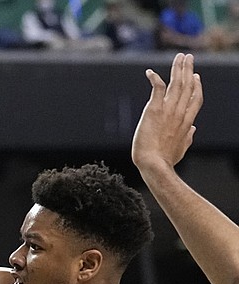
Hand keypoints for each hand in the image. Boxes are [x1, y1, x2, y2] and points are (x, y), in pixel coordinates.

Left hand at [132, 53, 202, 172]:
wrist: (153, 163)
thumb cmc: (165, 159)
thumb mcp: (182, 148)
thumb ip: (188, 136)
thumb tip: (193, 129)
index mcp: (187, 121)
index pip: (195, 99)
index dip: (196, 86)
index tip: (196, 77)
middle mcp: (179, 112)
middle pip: (187, 86)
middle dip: (188, 70)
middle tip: (188, 58)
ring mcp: (167, 110)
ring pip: (176, 84)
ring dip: (178, 69)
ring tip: (179, 57)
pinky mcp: (154, 110)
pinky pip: (156, 89)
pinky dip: (154, 79)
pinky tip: (150, 72)